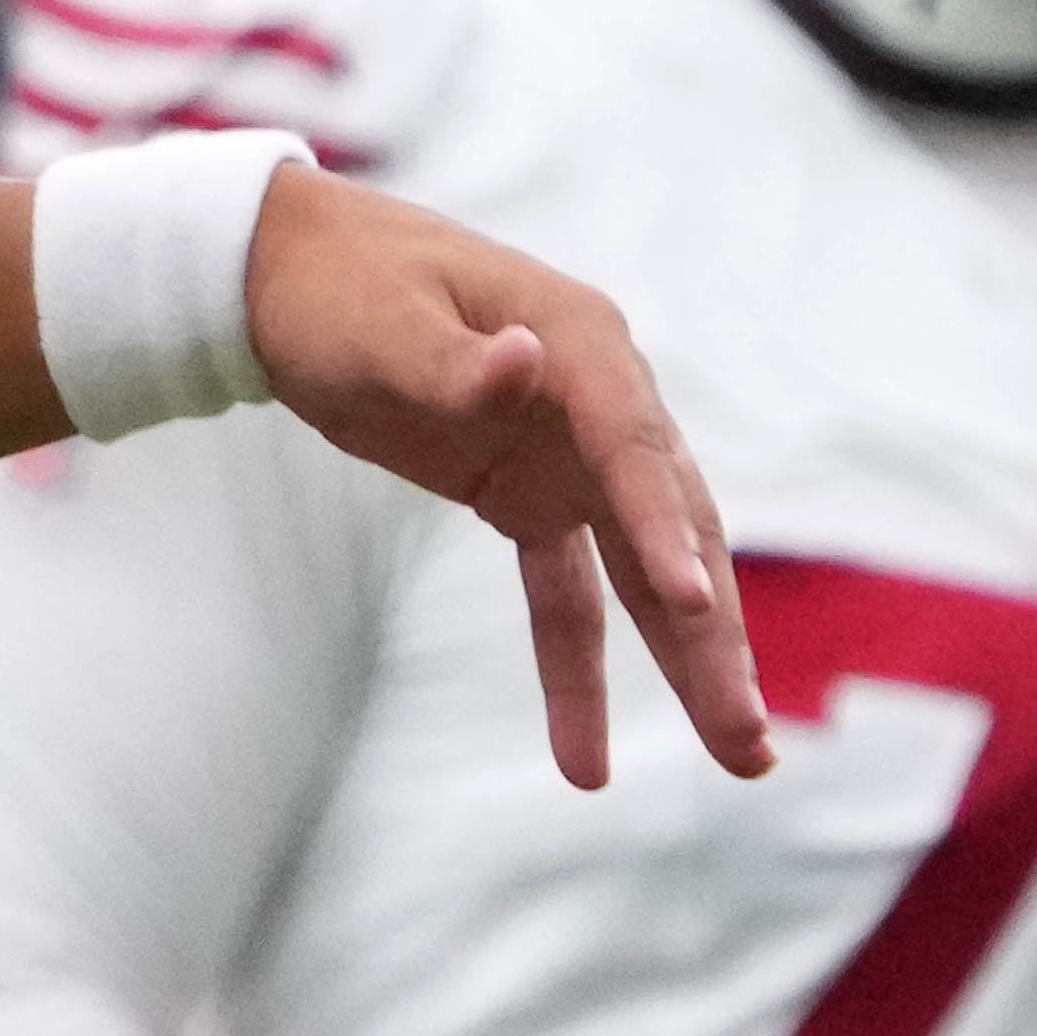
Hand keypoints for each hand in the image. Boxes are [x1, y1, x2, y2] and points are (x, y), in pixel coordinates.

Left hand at [237, 173, 770, 791]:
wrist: (286, 274)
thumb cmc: (337, 288)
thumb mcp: (379, 323)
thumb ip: (453, 361)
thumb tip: (524, 362)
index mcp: (578, 341)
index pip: (637, 448)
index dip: (665, 526)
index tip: (693, 604)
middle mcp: (600, 400)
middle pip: (675, 527)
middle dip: (714, 633)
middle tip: (750, 732)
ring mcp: (572, 455)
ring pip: (646, 575)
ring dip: (689, 662)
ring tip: (742, 759)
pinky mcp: (530, 498)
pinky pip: (570, 597)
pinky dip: (582, 673)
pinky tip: (584, 761)